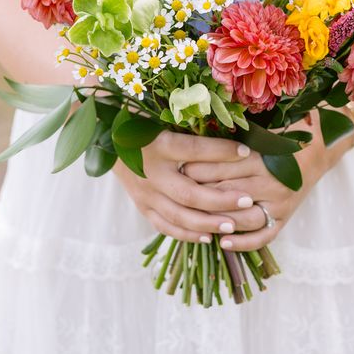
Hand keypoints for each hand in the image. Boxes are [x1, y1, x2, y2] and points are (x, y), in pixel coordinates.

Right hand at [114, 130, 254, 243]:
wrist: (105, 139)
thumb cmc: (138, 122)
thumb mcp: (159, 116)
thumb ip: (187, 123)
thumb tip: (223, 123)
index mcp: (158, 145)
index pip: (195, 149)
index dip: (222, 151)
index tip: (247, 151)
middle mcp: (151, 172)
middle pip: (189, 193)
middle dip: (221, 199)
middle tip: (247, 199)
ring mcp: (145, 193)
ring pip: (178, 215)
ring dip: (207, 222)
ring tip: (233, 224)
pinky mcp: (142, 205)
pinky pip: (165, 225)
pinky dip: (186, 234)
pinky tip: (208, 237)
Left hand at [182, 109, 353, 251]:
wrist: (319, 149)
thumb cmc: (286, 132)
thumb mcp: (263, 127)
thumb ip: (236, 133)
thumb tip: (198, 130)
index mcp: (261, 156)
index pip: (221, 166)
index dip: (197, 168)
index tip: (178, 167)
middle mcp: (269, 181)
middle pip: (226, 192)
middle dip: (199, 194)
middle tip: (176, 193)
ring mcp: (278, 203)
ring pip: (241, 218)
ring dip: (216, 220)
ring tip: (193, 219)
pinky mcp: (284, 218)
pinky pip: (262, 235)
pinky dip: (243, 242)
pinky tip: (223, 243)